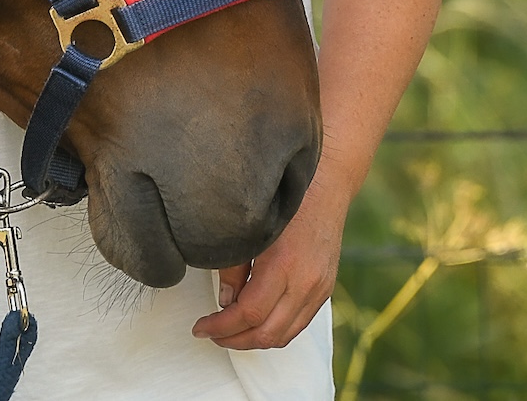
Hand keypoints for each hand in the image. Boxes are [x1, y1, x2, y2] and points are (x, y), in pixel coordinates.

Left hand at [191, 178, 346, 349]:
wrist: (327, 186)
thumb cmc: (283, 198)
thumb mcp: (250, 226)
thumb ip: (234, 265)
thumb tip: (225, 302)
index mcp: (283, 264)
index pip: (249, 313)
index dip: (221, 326)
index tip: (200, 327)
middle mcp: (305, 282)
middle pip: (267, 332)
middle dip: (234, 340)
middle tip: (210, 333)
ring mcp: (319, 289)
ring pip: (285, 334)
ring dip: (255, 340)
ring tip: (229, 332)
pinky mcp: (325, 290)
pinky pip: (298, 324)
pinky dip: (275, 330)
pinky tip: (256, 321)